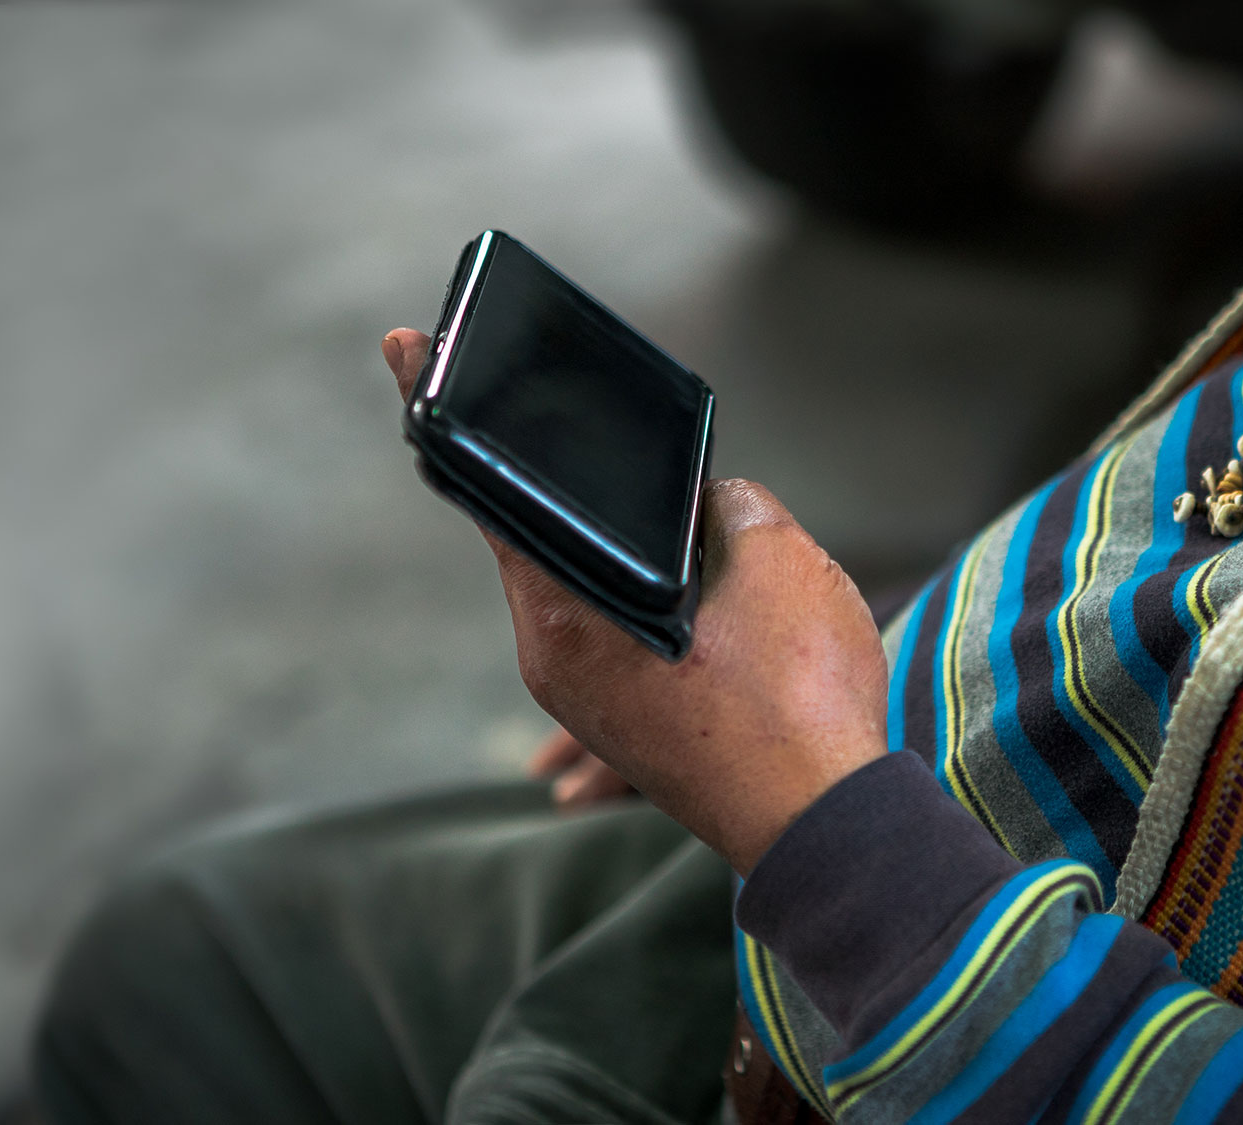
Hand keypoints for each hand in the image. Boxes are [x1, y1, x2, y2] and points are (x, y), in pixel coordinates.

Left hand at [384, 329, 888, 872]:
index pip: (489, 486)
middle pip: (547, 547)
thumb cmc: (799, 696)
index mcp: (564, 608)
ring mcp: (588, 708)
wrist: (832, 832)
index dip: (448, 411)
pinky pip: (626, 666)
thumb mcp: (778, 558)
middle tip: (595, 434)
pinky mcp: (631, 740)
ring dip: (633, 569)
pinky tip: (707, 622)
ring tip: (702, 555)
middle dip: (581, 496)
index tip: (410, 348)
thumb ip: (724, 505)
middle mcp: (552, 662)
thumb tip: (701, 508)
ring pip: (592, 608)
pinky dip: (660, 633)